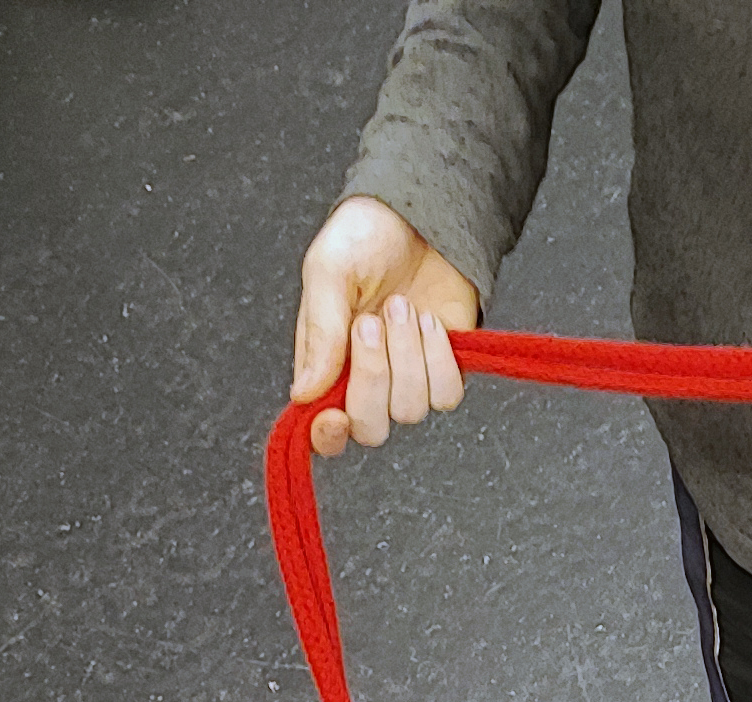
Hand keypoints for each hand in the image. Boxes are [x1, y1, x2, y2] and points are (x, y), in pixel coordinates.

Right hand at [292, 195, 480, 454]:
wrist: (418, 215)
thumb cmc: (364, 239)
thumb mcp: (327, 272)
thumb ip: (318, 333)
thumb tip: (304, 393)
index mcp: (325, 367)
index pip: (324, 432)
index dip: (328, 436)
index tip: (334, 416)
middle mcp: (365, 382)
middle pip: (370, 428)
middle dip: (372, 376)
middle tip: (371, 320)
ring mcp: (407, 379)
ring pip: (410, 410)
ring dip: (407, 354)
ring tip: (402, 306)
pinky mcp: (444, 369)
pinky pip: (446, 395)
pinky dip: (438, 357)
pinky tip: (429, 320)